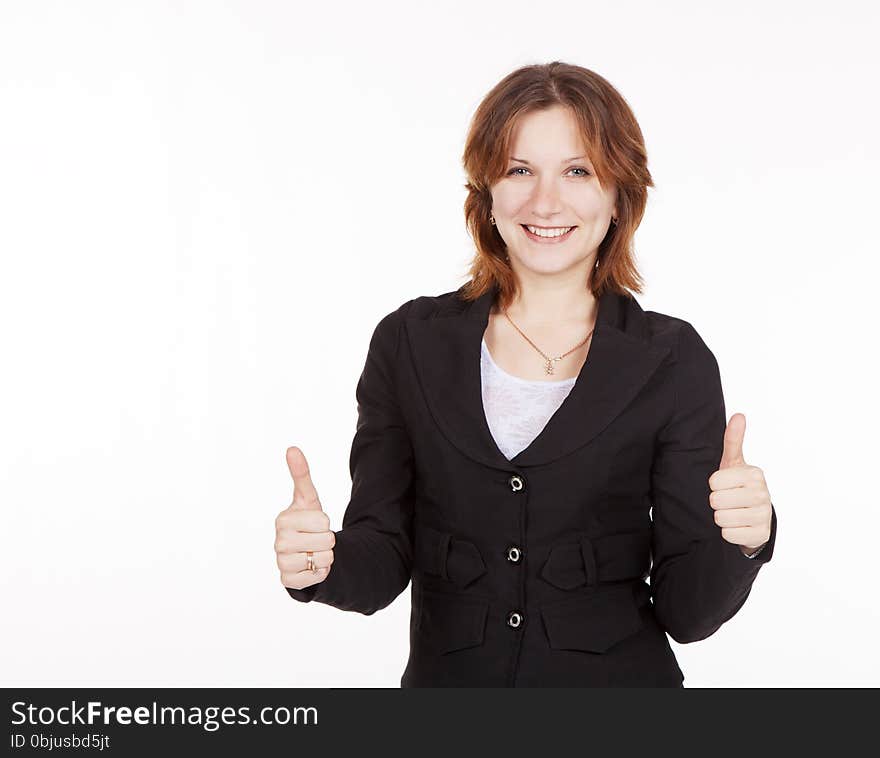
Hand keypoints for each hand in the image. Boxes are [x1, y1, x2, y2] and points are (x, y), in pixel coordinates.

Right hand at [275, 446, 335, 589]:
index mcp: (283, 520)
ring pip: (324, 559)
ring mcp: (282, 563)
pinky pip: (318, 576)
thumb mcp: (307, 498)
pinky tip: (311, 565)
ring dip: (326, 556)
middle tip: (315, 538)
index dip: (325, 522)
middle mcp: (278, 542)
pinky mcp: (288, 581)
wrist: (303, 550)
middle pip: (326, 541)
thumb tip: (292, 448)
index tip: (314, 523)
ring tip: (314, 551)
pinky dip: (321, 571)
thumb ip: (301, 474)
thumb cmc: (306, 521)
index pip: (323, 521)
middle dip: (327, 540)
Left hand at [708, 413, 772, 556]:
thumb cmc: (736, 486)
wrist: (754, 516)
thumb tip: (739, 415)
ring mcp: (763, 515)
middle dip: (715, 502)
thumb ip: (732, 440)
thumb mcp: (732, 463)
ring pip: (721, 519)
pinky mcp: (761, 534)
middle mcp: (762, 493)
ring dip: (720, 518)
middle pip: (716, 501)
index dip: (712, 485)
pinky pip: (729, 535)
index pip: (714, 481)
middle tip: (724, 501)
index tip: (720, 485)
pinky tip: (734, 526)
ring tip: (728, 512)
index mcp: (753, 474)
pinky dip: (727, 533)